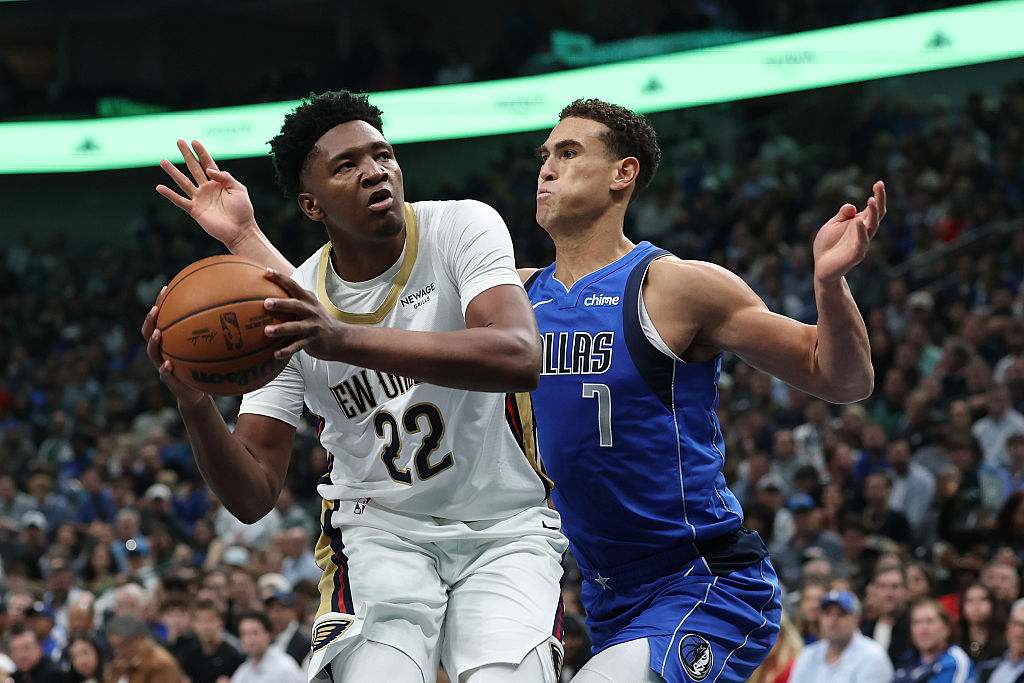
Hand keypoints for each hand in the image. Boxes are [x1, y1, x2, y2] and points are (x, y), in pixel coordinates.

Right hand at [141, 287, 209, 405]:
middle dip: (150, 320)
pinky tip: (169, 364)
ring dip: (154, 342)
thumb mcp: (209, 349)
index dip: (160, 304)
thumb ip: (213, 333)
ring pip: (152, 353)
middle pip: (148, 333)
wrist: (198, 393)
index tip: (165, 288)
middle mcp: (162, 352)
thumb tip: (234, 311)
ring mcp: (162, 366)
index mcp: (169, 341)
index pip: (160, 319)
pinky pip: (164, 375)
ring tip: (159, 333)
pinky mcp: (169, 382)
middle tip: (156, 309)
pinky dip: (165, 370)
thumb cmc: (203, 367)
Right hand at [156, 139, 258, 247]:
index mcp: (219, 182)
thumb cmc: (243, 210)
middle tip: (179, 141)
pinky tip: (159, 187)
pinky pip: (180, 201)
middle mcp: (207, 188)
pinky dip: (169, 194)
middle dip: (186, 155)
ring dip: (173, 171)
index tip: (194, 141)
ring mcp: (200, 199)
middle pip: (194, 168)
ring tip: (163, 161)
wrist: (240, 230)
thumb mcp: (238, 189)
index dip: (201, 152)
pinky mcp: (195, 210)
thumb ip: (225, 177)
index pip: (208, 163)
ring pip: (183, 182)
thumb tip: (209, 169)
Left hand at [261, 269, 349, 360]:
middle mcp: (310, 311)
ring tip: (267, 331)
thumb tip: (265, 292)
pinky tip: (275, 354)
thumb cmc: (317, 320)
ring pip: (295, 327)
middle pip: (295, 305)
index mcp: (308, 300)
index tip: (266, 272)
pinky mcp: (312, 341)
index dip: (280, 278)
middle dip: (281, 303)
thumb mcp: (309, 306)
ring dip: (281, 329)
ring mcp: (312, 326)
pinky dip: (287, 350)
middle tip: (266, 303)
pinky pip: (297, 346)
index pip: (293, 285)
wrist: (339, 338)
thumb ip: (293, 299)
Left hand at [813, 180, 885, 284]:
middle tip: (879, 186)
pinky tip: (858, 222)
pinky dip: (860, 233)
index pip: (873, 209)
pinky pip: (861, 244)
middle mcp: (864, 232)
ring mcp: (861, 244)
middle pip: (876, 215)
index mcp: (860, 224)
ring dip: (873, 213)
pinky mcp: (855, 255)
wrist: (822, 267)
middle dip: (879, 200)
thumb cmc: (828, 245)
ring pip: (871, 227)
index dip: (878, 196)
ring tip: (871, 200)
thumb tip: (852, 206)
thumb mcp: (833, 225)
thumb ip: (842, 215)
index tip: (879, 182)